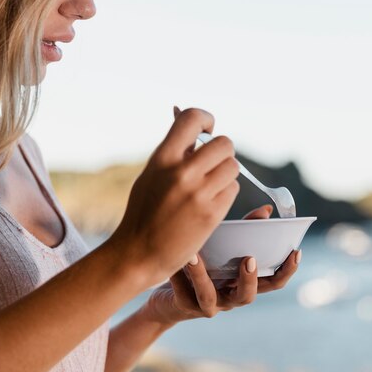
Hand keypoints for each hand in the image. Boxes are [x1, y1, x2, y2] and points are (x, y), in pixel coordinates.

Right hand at [107, 107, 239, 287]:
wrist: (138, 254)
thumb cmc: (144, 212)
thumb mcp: (152, 174)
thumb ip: (173, 152)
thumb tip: (190, 122)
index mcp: (162, 158)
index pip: (192, 118)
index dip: (206, 119)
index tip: (208, 129)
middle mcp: (181, 173)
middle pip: (224, 143)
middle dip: (222, 152)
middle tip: (212, 164)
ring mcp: (198, 194)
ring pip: (233, 167)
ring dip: (225, 174)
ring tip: (209, 186)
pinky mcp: (212, 214)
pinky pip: (232, 190)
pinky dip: (225, 193)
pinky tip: (209, 203)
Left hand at [143, 205, 301, 325]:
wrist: (169, 287)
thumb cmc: (202, 262)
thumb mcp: (222, 246)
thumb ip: (244, 230)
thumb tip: (266, 210)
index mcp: (243, 283)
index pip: (273, 282)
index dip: (287, 270)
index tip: (296, 252)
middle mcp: (230, 298)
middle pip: (247, 296)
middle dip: (249, 279)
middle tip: (249, 259)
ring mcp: (208, 305)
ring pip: (209, 296)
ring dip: (202, 276)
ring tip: (194, 257)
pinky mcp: (184, 306)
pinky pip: (182, 292)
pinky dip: (178, 275)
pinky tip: (174, 259)